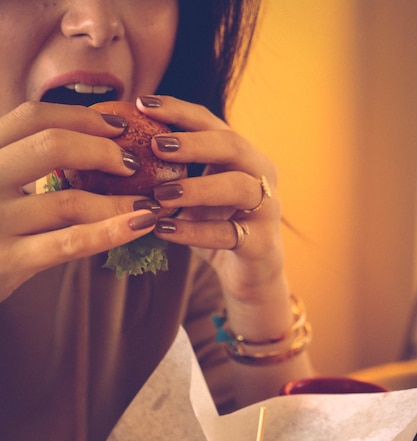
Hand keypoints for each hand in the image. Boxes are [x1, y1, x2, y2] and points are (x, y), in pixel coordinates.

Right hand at [0, 102, 155, 301]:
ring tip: (150, 203)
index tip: (118, 126)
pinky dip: (112, 231)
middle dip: (103, 151)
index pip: (32, 118)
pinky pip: (71, 242)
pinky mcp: (10, 259)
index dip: (80, 116)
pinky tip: (141, 225)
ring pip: (69, 200)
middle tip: (135, 163)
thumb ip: (22, 164)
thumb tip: (91, 145)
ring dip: (119, 200)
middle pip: (51, 145)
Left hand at [136, 95, 282, 305]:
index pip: (211, 123)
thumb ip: (172, 175)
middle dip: (193, 143)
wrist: (250, 273)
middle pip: (233, 146)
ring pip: (239, 187)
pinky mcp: (262, 244)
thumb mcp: (194, 196)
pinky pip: (229, 234)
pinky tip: (164, 230)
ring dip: (198, 188)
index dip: (178, 111)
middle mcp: (260, 175)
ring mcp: (267, 209)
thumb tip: (118, 153)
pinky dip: (195, 232)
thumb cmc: (216, 227)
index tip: (142, 102)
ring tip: (161, 194)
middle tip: (155, 144)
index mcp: (242, 156)